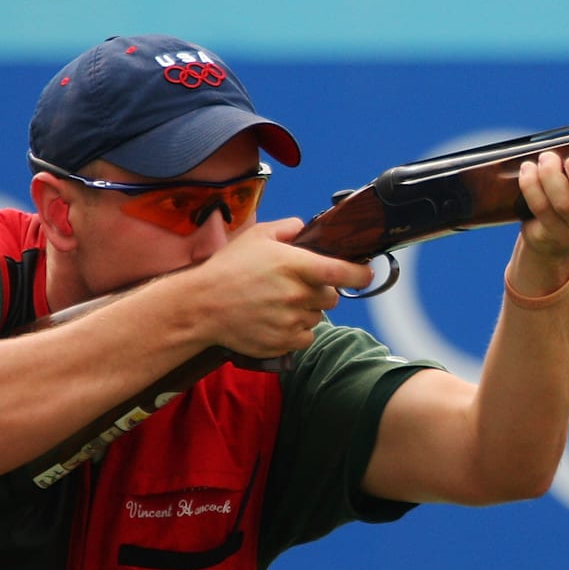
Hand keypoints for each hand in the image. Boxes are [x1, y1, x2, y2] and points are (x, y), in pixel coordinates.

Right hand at [187, 218, 374, 356]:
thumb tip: (306, 228)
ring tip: (278, 303)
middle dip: (320, 292)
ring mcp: (291, 320)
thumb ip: (288, 228)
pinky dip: (297, 331)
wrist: (201, 306)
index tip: (367, 273)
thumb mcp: (256, 236)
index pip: (342, 272)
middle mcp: (296, 294)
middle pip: (331, 297)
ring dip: (306, 311)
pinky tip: (277, 320)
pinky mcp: (283, 341)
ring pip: (318, 317)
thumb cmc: (228, 268)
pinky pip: (306, 337)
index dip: (361, 274)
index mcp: (294, 265)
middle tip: (296, 287)